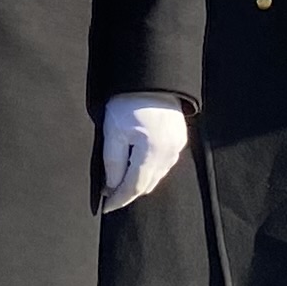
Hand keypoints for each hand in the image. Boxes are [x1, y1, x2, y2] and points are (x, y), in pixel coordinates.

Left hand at [97, 93, 190, 213]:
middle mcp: (169, 153)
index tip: (106, 207)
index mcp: (152, 152)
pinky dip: (150, 170)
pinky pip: (164, 164)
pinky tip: (138, 167)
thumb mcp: (113, 132)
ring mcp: (177, 147)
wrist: (150, 77)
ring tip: (121, 182)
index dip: (119, 199)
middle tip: (111, 195)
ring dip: (140, 182)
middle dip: (129, 192)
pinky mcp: (180, 139)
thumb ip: (112, 163)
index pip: (134, 186)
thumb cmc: (128, 102)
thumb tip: (111, 187)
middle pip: (147, 184)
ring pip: (157, 176)